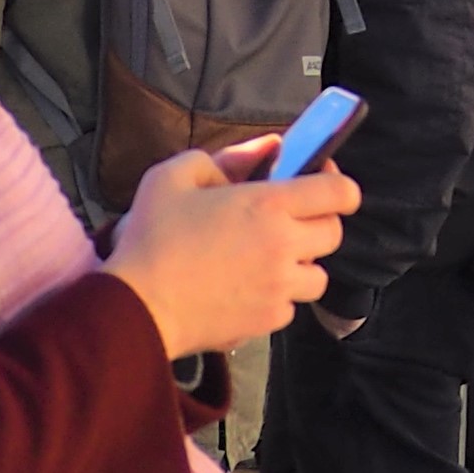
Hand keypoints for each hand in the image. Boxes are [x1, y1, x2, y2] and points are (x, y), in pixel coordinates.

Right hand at [105, 147, 359, 362]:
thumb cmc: (152, 238)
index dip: (339, 185)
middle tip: (289, 221)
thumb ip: (228, 156)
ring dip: (301, 266)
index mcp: (270, 205)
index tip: (321, 183)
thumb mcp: (176, 176)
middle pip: (333, 234)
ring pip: (316, 276)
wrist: (133, 309)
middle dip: (318, 224)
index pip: (340, 193)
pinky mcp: (263, 324)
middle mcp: (284, 247)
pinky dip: (277, 300)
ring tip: (269, 261)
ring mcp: (277, 289)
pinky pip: (289, 309)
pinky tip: (249, 290)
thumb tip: (269, 148)